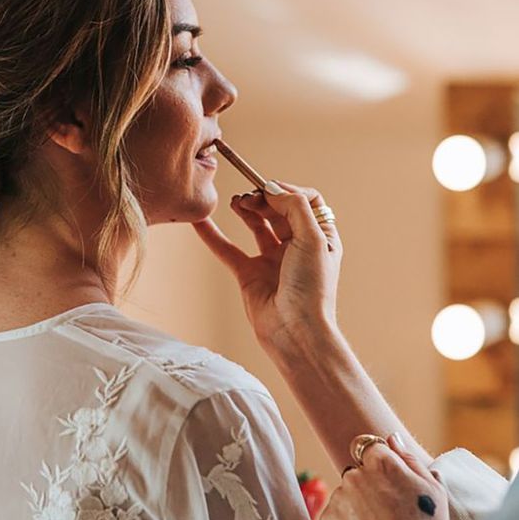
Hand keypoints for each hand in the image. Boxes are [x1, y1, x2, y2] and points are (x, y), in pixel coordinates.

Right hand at [191, 180, 341, 352]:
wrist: (295, 332)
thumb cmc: (312, 290)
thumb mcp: (312, 239)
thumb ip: (295, 207)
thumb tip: (273, 187)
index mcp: (319, 237)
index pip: (305, 200)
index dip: (287, 190)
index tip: (270, 190)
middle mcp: (297, 246)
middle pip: (278, 209)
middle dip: (263, 198)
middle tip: (248, 197)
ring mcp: (272, 260)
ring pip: (256, 225)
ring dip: (245, 209)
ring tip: (235, 201)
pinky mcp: (249, 275)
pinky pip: (228, 250)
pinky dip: (213, 235)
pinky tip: (200, 221)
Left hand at [318, 439, 452, 519]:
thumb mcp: (433, 492)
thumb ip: (409, 459)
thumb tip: (392, 439)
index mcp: (381, 463)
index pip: (372, 449)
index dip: (382, 468)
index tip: (390, 487)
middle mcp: (355, 475)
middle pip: (358, 474)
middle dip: (369, 489)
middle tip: (388, 516)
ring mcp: (338, 499)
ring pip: (346, 497)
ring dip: (357, 509)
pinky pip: (335, 518)